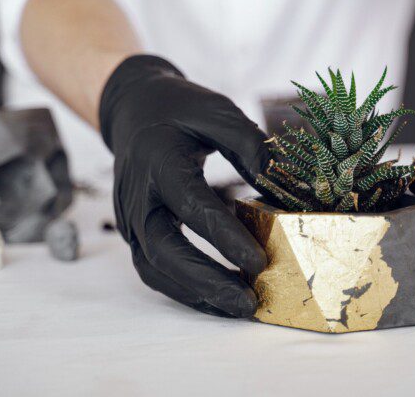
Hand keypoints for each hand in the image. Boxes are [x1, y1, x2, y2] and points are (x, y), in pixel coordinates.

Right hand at [99, 55, 268, 316]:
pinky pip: (153, 267)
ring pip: (154, 268)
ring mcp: (129, 216)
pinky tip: (215, 296)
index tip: (259, 263)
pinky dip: (182, 287)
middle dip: (206, 281)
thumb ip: (251, 147)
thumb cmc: (179, 108)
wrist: (133, 109)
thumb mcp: (218, 113)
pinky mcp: (131, 230)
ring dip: (195, 292)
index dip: (225, 238)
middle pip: (164, 250)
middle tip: (248, 302)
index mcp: (158, 159)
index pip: (192, 205)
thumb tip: (285, 190)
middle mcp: (137, 194)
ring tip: (238, 306)